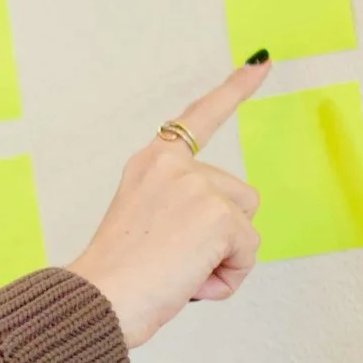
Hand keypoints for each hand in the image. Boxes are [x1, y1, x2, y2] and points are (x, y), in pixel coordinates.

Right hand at [66, 60, 269, 347]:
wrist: (101, 301)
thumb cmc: (116, 279)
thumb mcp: (145, 225)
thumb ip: (181, 211)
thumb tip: (224, 235)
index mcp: (151, 164)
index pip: (198, 118)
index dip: (234, 90)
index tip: (261, 62)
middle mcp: (173, 166)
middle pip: (237, 196)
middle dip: (219, 234)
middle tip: (171, 260)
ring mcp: (197, 187)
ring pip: (246, 225)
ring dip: (224, 257)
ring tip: (180, 272)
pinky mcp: (219, 215)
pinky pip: (248, 254)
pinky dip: (226, 278)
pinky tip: (189, 282)